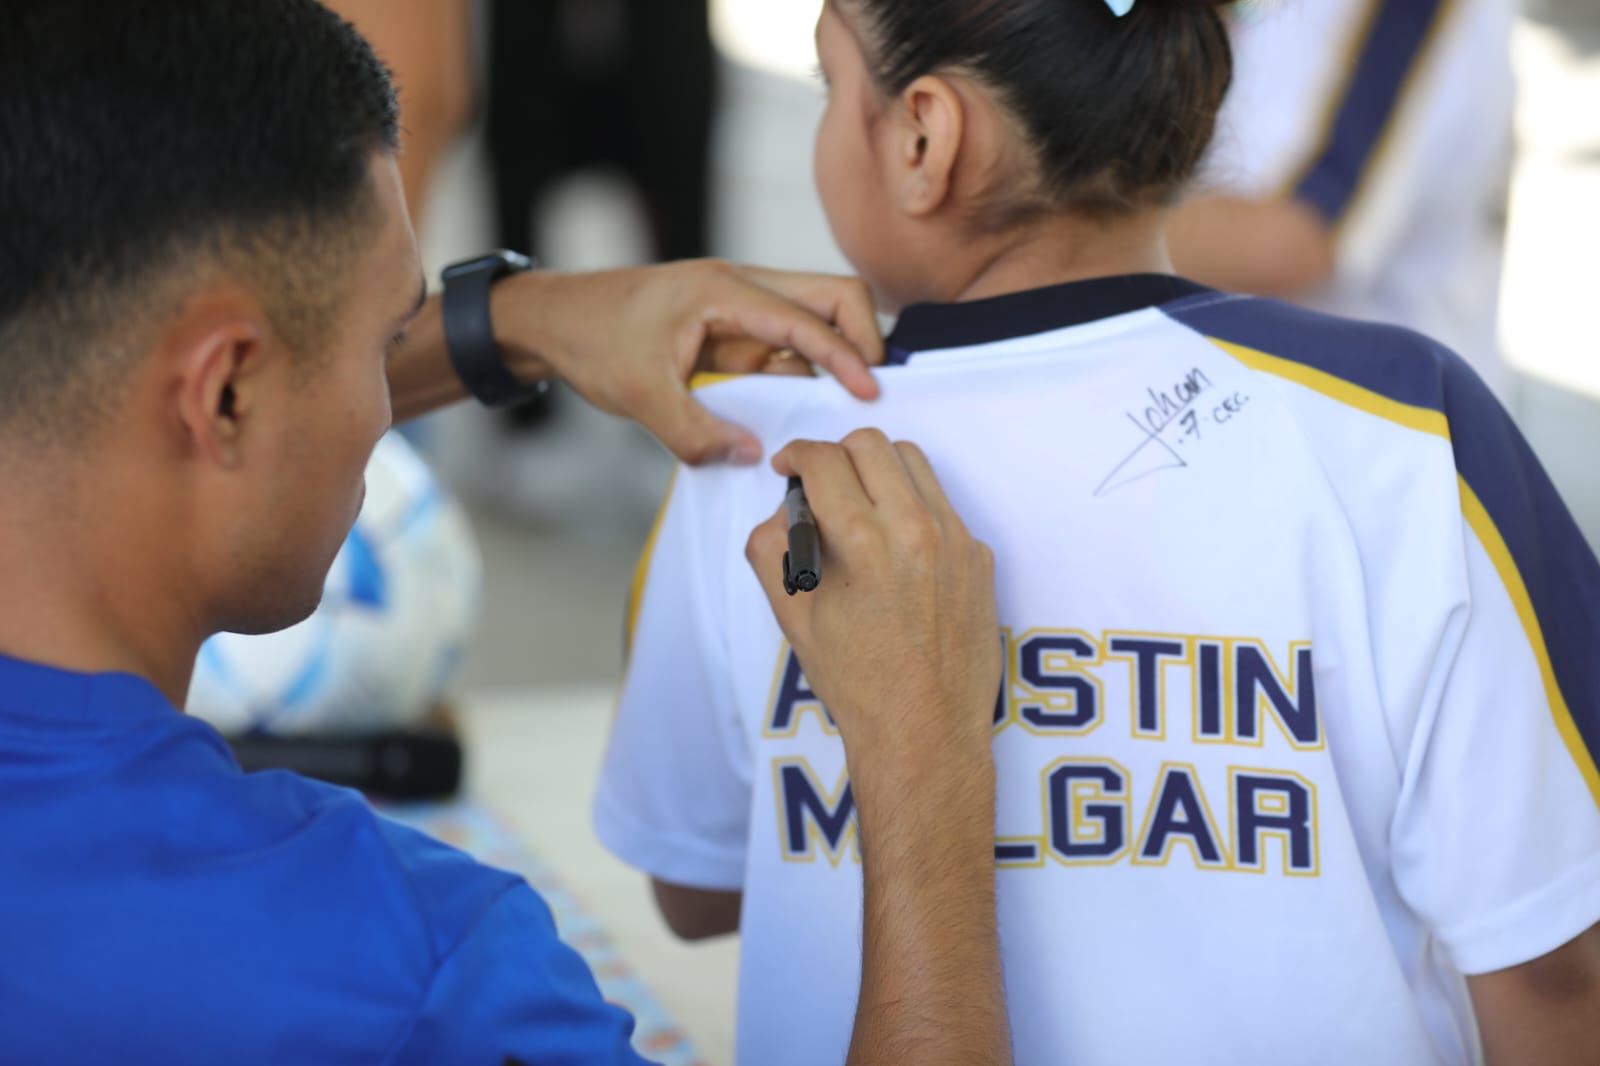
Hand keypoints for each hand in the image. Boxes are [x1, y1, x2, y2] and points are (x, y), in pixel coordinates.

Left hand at [492, 261, 883, 465]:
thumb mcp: (639, 395)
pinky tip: (812, 408)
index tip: (870, 393)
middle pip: (831, 293)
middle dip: (862, 336)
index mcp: (721, 289)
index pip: (805, 317)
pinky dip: (807, 372)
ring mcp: (740, 307)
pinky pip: (786, 346)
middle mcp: (740, 287)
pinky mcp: (733, 331)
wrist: (554, 321)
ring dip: (837, 356)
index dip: (844, 356)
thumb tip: (751, 455)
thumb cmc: (592, 342)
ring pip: (815, 317)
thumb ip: (695, 433)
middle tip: (872, 390)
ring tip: (852, 406)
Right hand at [744, 430, 1000, 775]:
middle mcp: (917, 528)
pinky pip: (942, 505)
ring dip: (878, 471)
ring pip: (914, 463)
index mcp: (864, 540)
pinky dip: (912, 509)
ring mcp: (956, 540)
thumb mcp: (792, 615)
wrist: (924, 733)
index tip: (788, 468)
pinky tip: (895, 551)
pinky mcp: (979, 557)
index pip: (824, 459)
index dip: (796, 455)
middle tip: (820, 484)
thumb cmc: (857, 683)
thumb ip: (773, 547)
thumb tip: (785, 508)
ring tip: (859, 508)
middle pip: (871, 444)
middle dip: (836, 454)